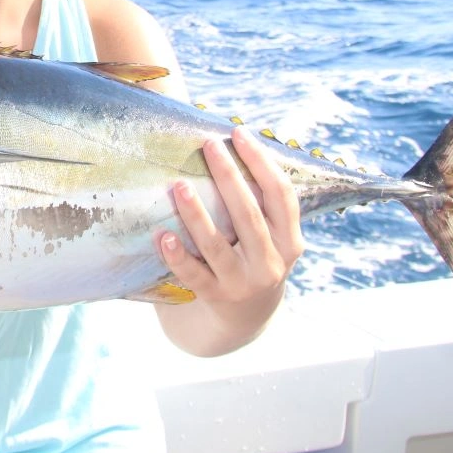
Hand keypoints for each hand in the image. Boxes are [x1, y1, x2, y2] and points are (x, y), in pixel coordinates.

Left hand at [160, 126, 304, 309]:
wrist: (245, 319)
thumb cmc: (253, 258)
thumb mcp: (272, 237)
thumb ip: (260, 204)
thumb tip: (231, 144)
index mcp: (289, 240)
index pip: (281, 194)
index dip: (262, 162)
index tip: (238, 133)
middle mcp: (271, 262)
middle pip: (249, 214)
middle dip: (229, 177)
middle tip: (208, 146)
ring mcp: (243, 282)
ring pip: (217, 245)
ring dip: (197, 214)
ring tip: (179, 185)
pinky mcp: (215, 297)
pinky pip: (193, 275)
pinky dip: (177, 256)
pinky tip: (162, 236)